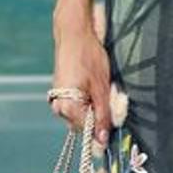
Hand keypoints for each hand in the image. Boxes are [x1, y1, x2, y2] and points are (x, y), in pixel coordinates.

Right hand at [50, 13, 113, 146]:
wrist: (74, 34)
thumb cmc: (88, 57)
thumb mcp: (101, 87)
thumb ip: (102, 114)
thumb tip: (102, 139)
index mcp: (67, 107)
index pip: (87, 132)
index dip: (102, 132)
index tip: (114, 129)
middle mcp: (58, 106)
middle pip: (83, 125)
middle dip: (98, 119)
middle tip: (110, 102)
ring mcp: (58, 99)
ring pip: (81, 115)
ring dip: (94, 109)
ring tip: (102, 90)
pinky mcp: (61, 92)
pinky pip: (77, 105)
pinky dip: (88, 101)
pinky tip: (95, 87)